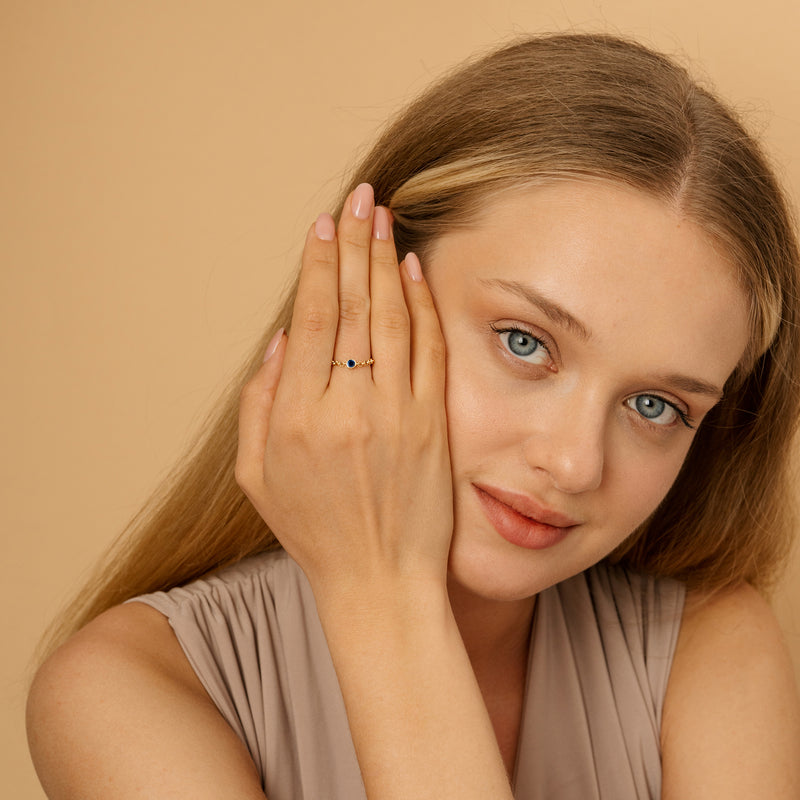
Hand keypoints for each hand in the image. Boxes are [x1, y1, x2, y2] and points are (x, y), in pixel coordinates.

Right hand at [236, 183, 452, 597]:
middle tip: (359, 197)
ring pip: (394, 319)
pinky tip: (416, 272)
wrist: (378, 580)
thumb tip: (285, 339)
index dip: (319, 266)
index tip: (323, 224)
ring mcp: (396, 414)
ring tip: (384, 217)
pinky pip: (429, 353)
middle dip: (355, 243)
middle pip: (354, 306)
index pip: (313, 319)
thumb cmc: (314, 531)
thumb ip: (260, 403)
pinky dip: (423, 308)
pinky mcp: (432, 424)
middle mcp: (347, 407)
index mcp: (296, 417)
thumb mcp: (257, 477)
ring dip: (388, 261)